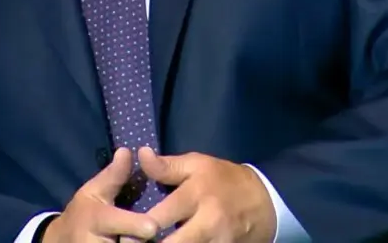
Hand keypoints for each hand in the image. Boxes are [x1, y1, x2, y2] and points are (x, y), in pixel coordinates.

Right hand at [42, 147, 159, 242]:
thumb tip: (127, 151)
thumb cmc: (83, 213)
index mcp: (96, 219)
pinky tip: (143, 242)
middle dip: (141, 241)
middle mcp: (95, 242)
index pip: (117, 223)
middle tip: (154, 230)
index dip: (134, 225)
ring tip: (155, 238)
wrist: (62, 242)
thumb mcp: (93, 192)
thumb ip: (113, 176)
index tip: (151, 227)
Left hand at [140, 148, 276, 242]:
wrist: (264, 202)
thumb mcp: (198, 164)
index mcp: (196, 195)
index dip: (140, 226)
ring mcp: (218, 241)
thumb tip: (141, 154)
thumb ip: (167, 166)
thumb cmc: (224, 180)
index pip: (162, 215)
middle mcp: (207, 222)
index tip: (123, 232)